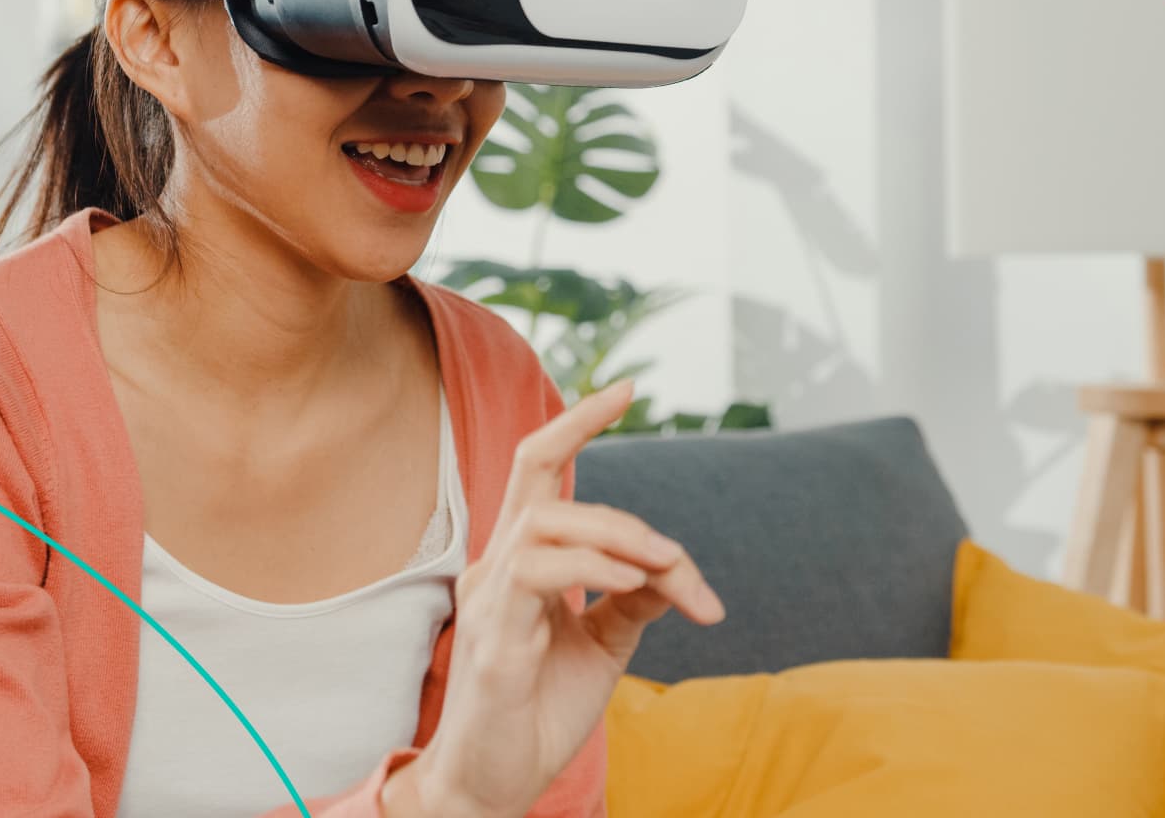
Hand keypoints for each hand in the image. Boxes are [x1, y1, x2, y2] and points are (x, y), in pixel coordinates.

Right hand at [385, 378, 725, 817]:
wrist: (495, 784)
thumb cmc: (539, 711)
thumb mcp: (603, 645)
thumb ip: (634, 598)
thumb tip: (676, 567)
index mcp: (520, 560)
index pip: (539, 469)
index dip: (577, 421)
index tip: (627, 386)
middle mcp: (496, 565)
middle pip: (533, 468)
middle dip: (586, 435)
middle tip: (652, 476)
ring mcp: (489, 599)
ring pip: (547, 519)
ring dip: (621, 535)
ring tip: (665, 572)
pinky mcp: (494, 641)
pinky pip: (539, 574)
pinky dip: (594, 568)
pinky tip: (631, 585)